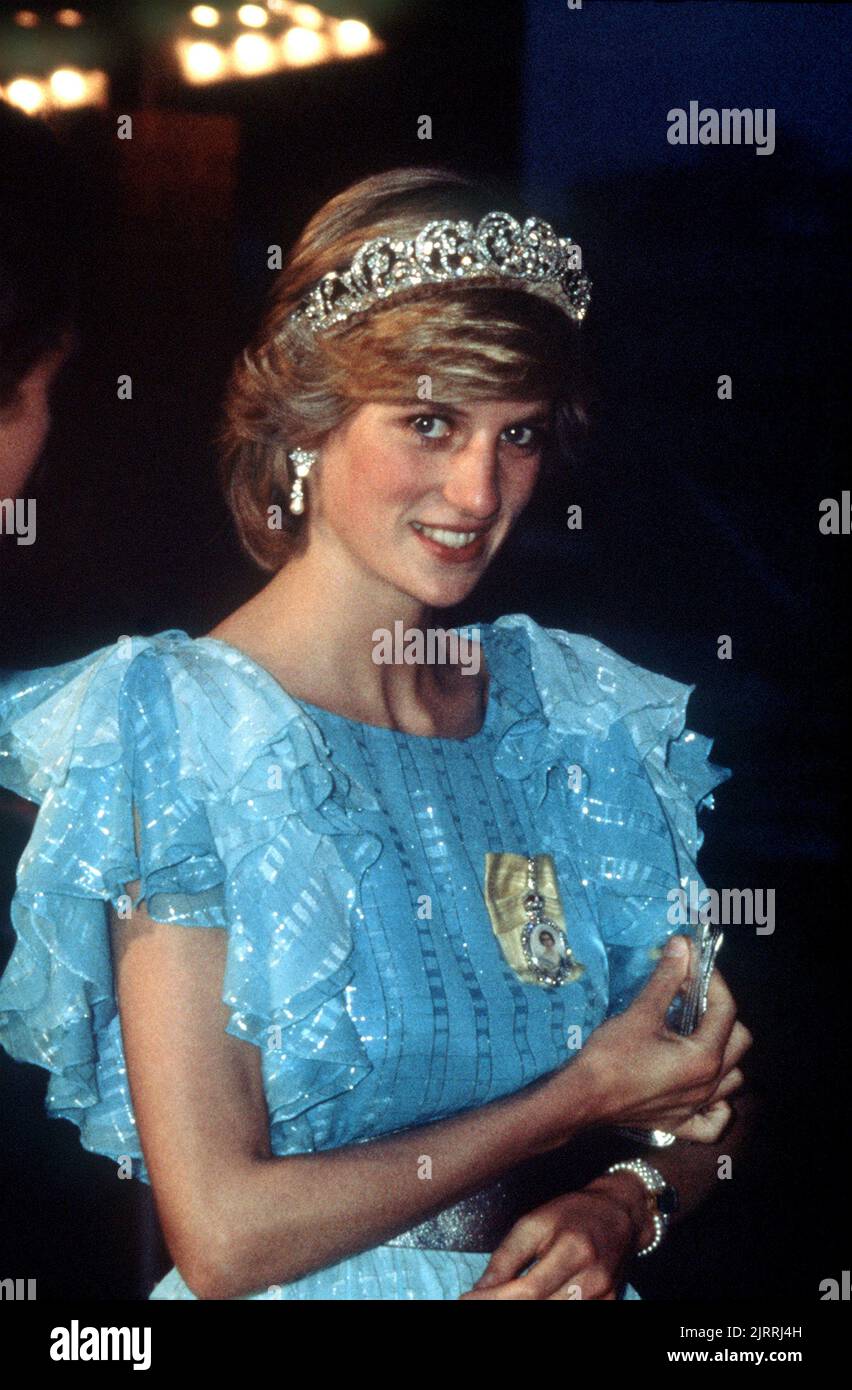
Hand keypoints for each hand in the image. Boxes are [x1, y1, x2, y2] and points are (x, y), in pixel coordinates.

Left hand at [458, 1174, 650, 1300]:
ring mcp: (604, 1296)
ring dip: (524, 1312)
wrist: (619, 1214)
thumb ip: (506, 1258)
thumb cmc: (570, 1214)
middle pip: (541, 1308)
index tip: (464, 1301)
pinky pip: (576, 1316)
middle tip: (476, 1304)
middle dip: (505, 1308)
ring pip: (558, 1315)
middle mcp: (592, 1277)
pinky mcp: (611, 1304)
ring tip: (499, 1302)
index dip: (493, 1301)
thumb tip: (478, 1292)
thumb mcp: (534, 1223)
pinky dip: (550, 1312)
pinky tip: (532, 1302)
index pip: (527, 1290)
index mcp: (572, 1249)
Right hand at [539, 936, 751, 1148]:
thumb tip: (683, 945)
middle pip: (739, 1041)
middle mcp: (709, 1084)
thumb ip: (667, 978)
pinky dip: (717, 1106)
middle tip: (695, 997)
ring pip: (733, 1079)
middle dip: (722, 1013)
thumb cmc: (611, 1055)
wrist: (582, 1098)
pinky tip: (704, 1090)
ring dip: (725, 1055)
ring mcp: (697, 1108)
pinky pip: (714, 1121)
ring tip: (699, 1036)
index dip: (714, 981)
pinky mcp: (680, 1124)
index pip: (726, 1009)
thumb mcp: (641, 1012)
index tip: (694, 965)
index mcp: (704, 1056)